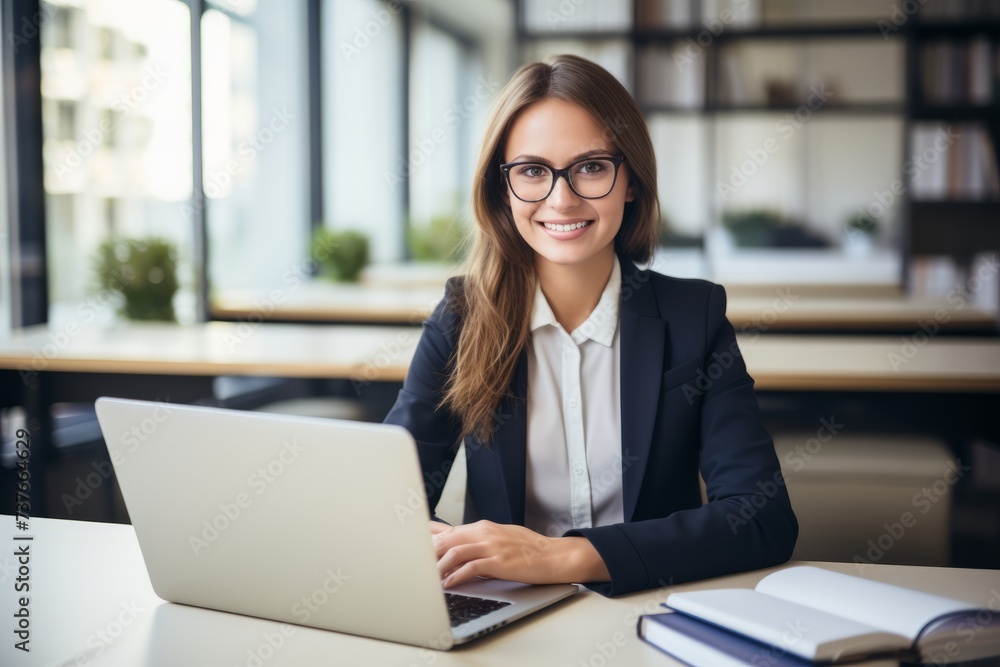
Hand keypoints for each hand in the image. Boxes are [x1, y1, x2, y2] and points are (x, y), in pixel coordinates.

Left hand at [429, 520, 609, 587]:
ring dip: (438, 566)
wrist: (552, 555)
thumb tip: (455, 547)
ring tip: (427, 578)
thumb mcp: (499, 538)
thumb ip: (476, 541)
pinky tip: (448, 584)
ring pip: (454, 551)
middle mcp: (484, 533)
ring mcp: (491, 546)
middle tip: (413, 565)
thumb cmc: (527, 549)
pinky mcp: (498, 561)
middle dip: (427, 553)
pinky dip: (456, 576)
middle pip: (446, 539)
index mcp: (482, 527)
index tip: (409, 543)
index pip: (447, 529)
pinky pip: (470, 567)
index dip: (426, 536)